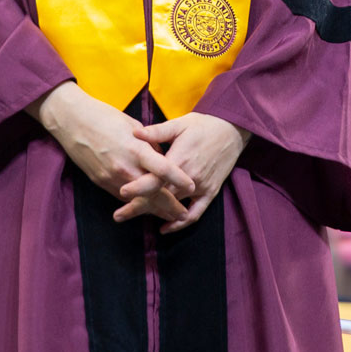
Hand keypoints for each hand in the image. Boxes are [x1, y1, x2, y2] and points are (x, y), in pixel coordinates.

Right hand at [29, 82, 194, 219]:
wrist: (72, 121)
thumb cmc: (104, 117)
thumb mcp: (132, 125)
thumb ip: (149, 144)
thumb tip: (162, 158)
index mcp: (135, 149)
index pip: (163, 169)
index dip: (179, 179)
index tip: (193, 186)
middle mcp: (124, 167)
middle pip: (152, 193)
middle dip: (169, 206)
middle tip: (183, 214)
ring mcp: (111, 177)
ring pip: (137, 200)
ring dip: (154, 209)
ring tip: (169, 217)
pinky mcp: (101, 182)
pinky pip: (122, 197)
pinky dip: (136, 203)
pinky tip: (146, 208)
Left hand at [117, 112, 249, 232]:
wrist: (231, 129)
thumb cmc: (202, 125)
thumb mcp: (179, 124)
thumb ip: (157, 132)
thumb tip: (135, 132)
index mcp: (180, 159)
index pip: (156, 178)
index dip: (138, 186)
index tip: (122, 192)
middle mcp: (189, 177)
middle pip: (161, 196)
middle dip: (139, 206)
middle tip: (119, 215)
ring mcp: (201, 186)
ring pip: (174, 206)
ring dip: (155, 213)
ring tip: (133, 216)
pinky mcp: (210, 192)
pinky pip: (195, 213)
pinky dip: (180, 223)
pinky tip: (165, 228)